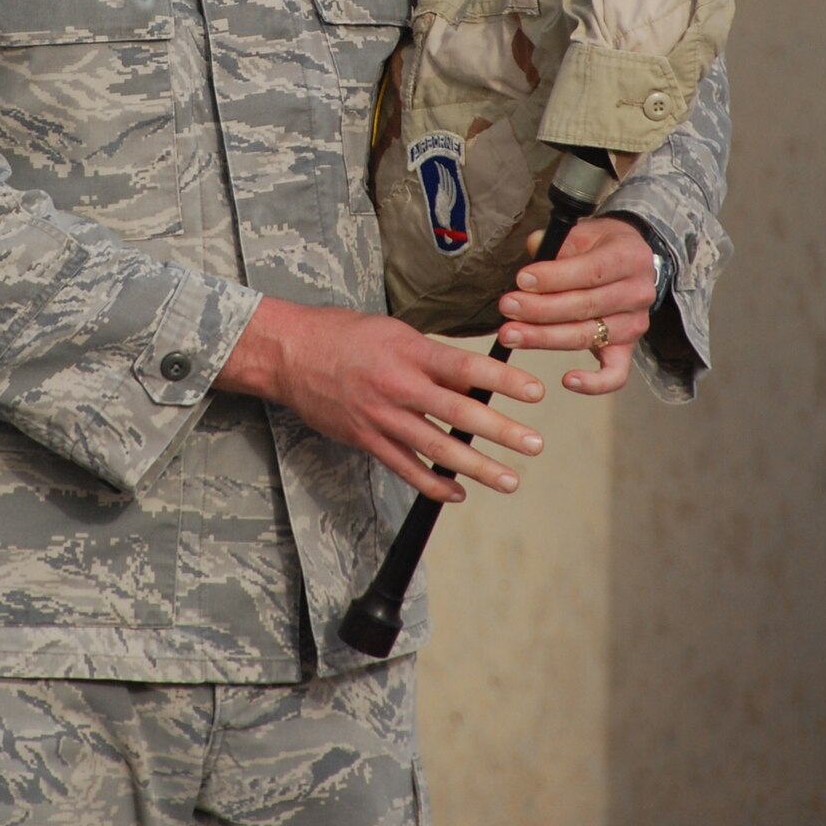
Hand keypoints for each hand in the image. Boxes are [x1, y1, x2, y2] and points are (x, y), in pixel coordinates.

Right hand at [215, 295, 544, 502]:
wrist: (290, 353)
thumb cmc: (344, 335)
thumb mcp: (393, 332)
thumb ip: (432, 356)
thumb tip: (473, 376)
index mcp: (408, 352)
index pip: (465, 367)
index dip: (503, 381)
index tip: (535, 392)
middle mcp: (397, 386)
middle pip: (457, 412)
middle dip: (500, 431)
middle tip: (533, 444)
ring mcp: (380, 416)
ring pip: (435, 447)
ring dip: (476, 467)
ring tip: (508, 479)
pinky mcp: (365, 438)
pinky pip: (404, 467)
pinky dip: (432, 484)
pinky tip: (457, 493)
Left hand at [497, 216, 657, 396]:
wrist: (628, 261)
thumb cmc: (600, 246)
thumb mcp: (583, 232)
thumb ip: (559, 241)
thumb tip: (536, 247)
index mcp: (629, 257)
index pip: (590, 272)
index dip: (554, 278)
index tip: (522, 280)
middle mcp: (638, 293)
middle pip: (585, 307)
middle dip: (540, 309)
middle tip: (507, 307)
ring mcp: (634, 324)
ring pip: (587, 337)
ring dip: (545, 338)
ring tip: (512, 335)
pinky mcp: (628, 349)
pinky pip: (615, 374)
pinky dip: (593, 383)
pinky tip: (566, 380)